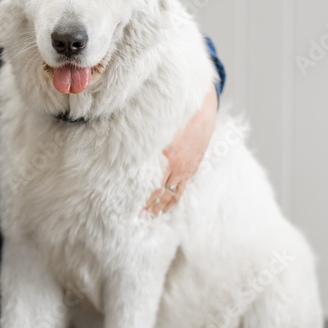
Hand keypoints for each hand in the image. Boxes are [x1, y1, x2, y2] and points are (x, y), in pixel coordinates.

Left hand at [144, 86, 217, 214]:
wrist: (202, 110)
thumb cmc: (176, 117)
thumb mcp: (159, 130)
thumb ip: (145, 144)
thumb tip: (126, 153)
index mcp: (170, 159)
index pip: (156, 186)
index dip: (148, 199)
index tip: (138, 209)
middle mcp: (179, 167)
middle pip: (165, 193)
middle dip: (154, 207)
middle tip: (144, 217)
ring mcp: (188, 168)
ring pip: (176, 193)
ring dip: (165, 205)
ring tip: (156, 215)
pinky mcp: (194, 167)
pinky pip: (184, 186)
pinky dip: (176, 196)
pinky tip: (170, 201)